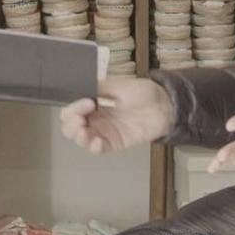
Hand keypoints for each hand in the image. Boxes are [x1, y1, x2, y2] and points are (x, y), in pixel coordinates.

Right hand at [59, 77, 175, 152]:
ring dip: (78, 136)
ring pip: (80, 139)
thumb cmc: (143, 93)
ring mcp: (103, 131)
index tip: (87, 102)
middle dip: (70, 124)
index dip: (73, 107)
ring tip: (85, 132)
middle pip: (70, 126)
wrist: (164, 106)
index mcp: (92, 102)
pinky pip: (97, 149)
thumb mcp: (119, 85)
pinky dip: (93, 147)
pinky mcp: (114, 143)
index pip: (71, 109)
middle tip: (80, 120)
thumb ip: (99, 88)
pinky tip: (97, 142)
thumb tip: (81, 88)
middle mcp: (94, 117)